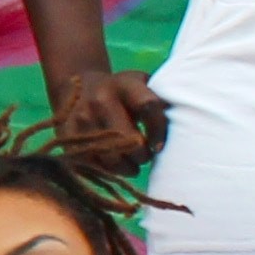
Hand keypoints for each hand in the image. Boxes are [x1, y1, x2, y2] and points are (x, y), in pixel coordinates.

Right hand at [47, 62, 166, 172]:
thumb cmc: (123, 91)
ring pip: (111, 158)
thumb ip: (162, 98)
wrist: (77, 84)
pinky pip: (92, 164)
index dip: (159, 131)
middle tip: (144, 155)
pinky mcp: (66, 136)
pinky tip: (111, 164)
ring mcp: (81, 118)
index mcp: (125, 85)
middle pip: (129, 140)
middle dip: (141, 155)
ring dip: (126, 167)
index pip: (148, 107)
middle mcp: (101, 99)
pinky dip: (106, 170)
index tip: (159, 147)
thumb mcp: (141, 84)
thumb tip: (188, 122)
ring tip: (130, 164)